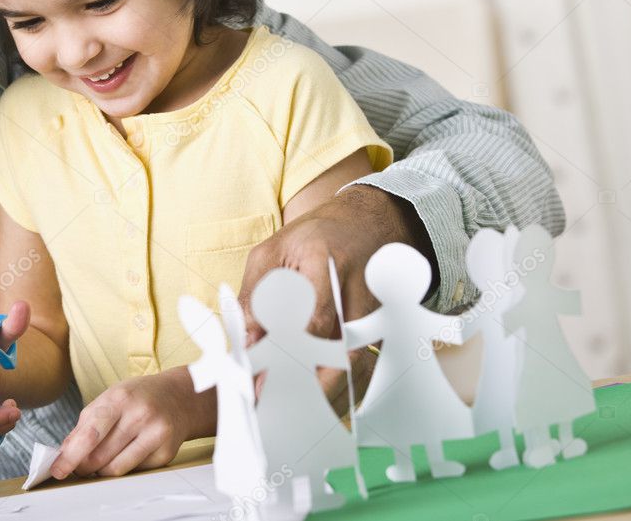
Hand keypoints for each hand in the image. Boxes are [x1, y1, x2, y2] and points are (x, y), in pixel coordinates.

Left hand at [50, 368, 212, 479]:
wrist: (180, 397)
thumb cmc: (140, 396)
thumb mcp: (110, 397)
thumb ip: (85, 423)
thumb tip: (64, 452)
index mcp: (121, 398)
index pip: (91, 433)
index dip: (71, 456)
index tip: (58, 469)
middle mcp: (140, 415)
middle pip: (100, 456)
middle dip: (83, 465)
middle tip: (79, 465)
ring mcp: (156, 435)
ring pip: (115, 469)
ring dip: (101, 470)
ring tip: (102, 460)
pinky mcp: (166, 453)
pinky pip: (133, 472)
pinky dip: (123, 468)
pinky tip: (126, 454)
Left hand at [239, 185, 436, 409]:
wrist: (367, 222)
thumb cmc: (313, 238)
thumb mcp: (271, 252)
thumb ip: (255, 296)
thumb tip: (246, 344)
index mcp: (326, 262)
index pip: (310, 320)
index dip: (284, 356)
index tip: (259, 383)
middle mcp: (358, 290)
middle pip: (336, 352)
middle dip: (302, 386)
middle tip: (271, 407)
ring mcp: (377, 311)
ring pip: (352, 367)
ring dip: (320, 392)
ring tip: (289, 408)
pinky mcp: (384, 326)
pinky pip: (362, 366)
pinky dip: (338, 386)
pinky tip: (313, 398)